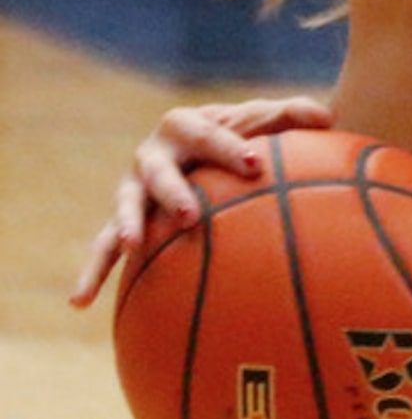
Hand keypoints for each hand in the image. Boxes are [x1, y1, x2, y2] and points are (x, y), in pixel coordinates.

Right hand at [70, 96, 333, 307]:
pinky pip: (105, 249)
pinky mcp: (128, 223)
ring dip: (125, 225)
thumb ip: (293, 115)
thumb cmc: (245, 137)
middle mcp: (153, 157)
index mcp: (185, 126)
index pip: (207, 134)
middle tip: (191, 214)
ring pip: (124, 207)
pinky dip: (93, 273)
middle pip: (158, 171)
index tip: (255, 163)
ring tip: (130, 246)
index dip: (228, 146)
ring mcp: (135, 190)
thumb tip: (326, 117)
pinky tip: (78, 303)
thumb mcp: (267, 122)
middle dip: (173, 191)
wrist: (213, 152)